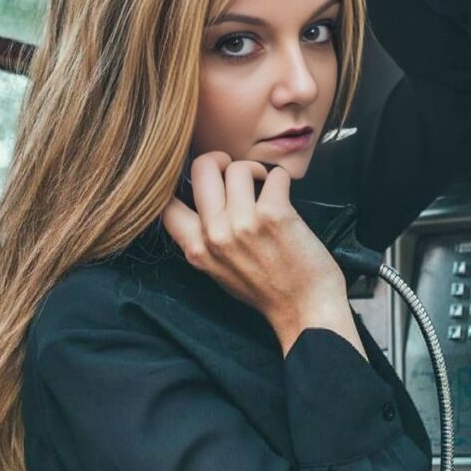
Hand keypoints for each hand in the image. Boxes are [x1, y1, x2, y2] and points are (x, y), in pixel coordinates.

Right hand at [161, 151, 346, 322]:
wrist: (304, 310)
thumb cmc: (266, 290)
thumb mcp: (219, 271)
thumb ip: (204, 241)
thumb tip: (199, 203)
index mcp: (196, 250)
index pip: (166, 204)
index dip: (181, 182)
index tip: (201, 183)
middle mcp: (214, 235)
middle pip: (202, 168)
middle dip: (220, 160)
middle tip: (235, 171)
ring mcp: (243, 224)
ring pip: (238, 167)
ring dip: (255, 171)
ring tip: (264, 185)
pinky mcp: (274, 215)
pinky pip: (274, 175)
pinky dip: (281, 179)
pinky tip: (284, 194)